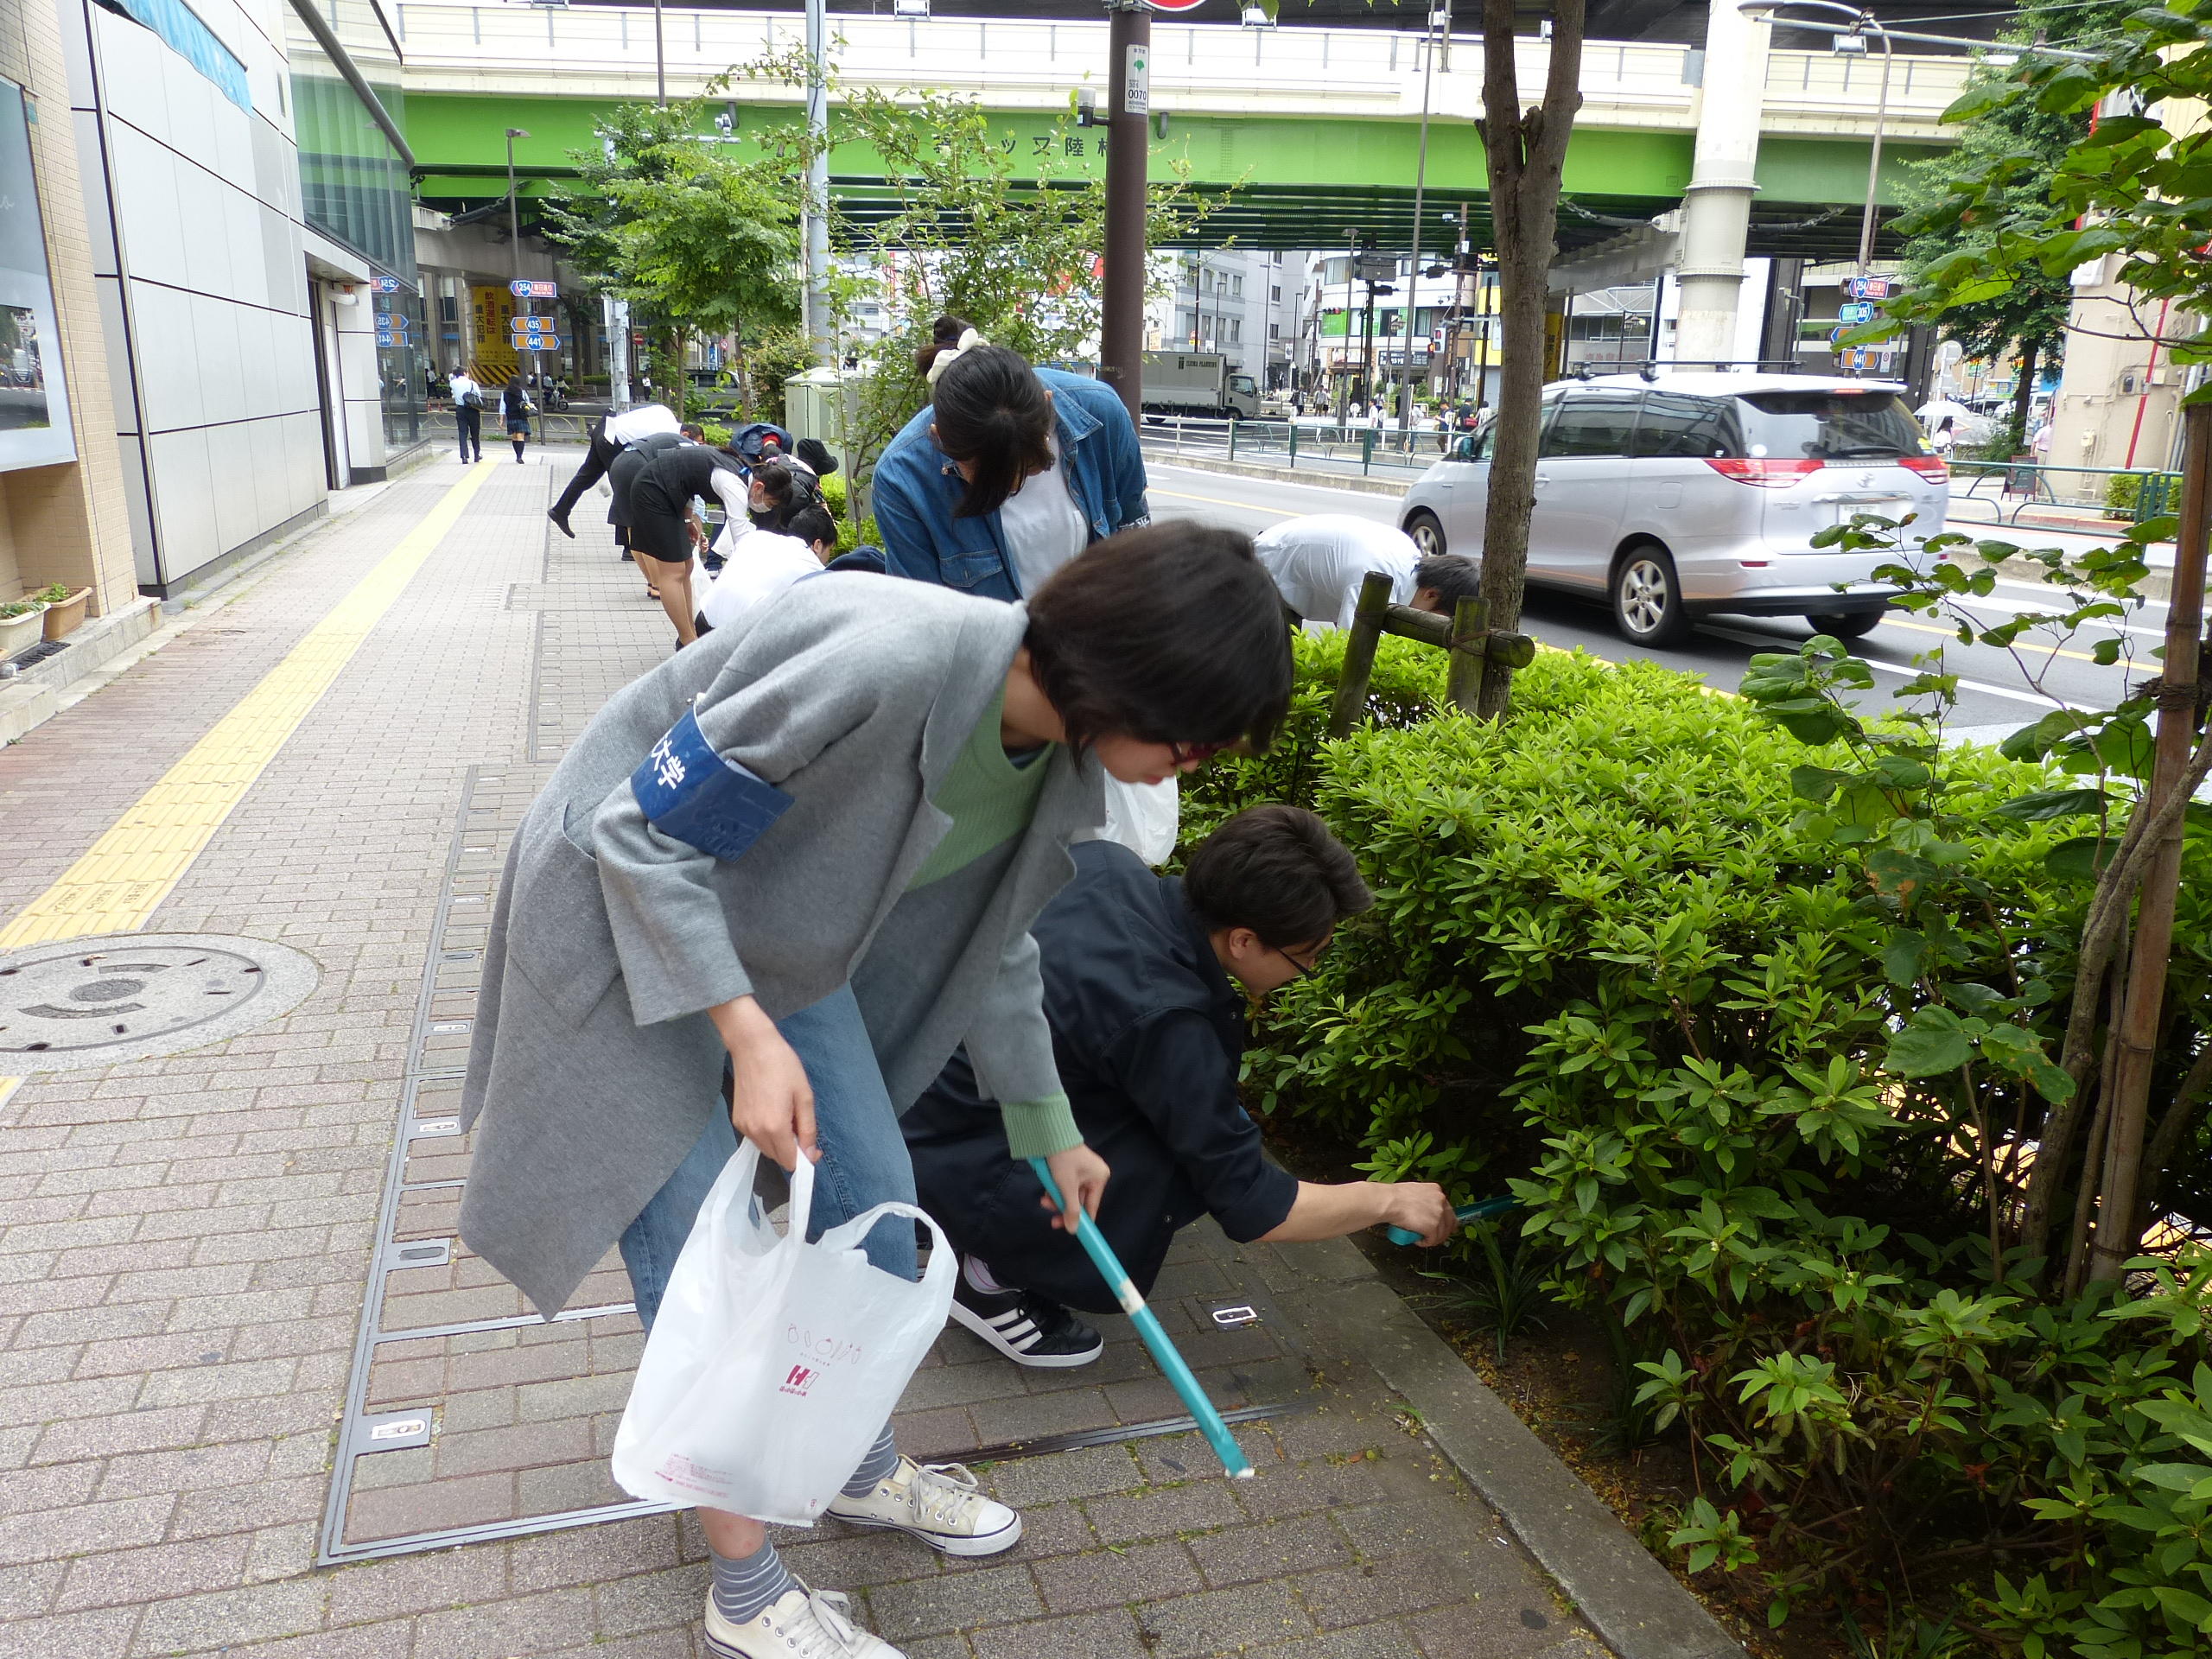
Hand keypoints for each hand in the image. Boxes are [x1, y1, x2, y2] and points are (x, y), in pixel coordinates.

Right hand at [710, 997, 816, 1171]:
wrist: (752, 1047)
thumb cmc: (783, 1067)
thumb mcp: (804, 1096)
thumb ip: (808, 1129)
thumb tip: (809, 1155)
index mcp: (775, 1127)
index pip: (790, 1161)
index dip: (805, 1158)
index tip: (813, 1146)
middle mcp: (756, 1132)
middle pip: (777, 1157)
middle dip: (792, 1149)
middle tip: (800, 1124)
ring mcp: (743, 1127)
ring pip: (766, 1148)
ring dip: (779, 1142)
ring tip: (786, 1114)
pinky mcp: (736, 1120)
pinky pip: (756, 1137)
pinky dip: (767, 1133)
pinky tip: (772, 1111)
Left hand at [1038, 1144, 1109, 1233]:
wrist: (1050, 1135)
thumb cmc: (1063, 1160)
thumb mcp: (1067, 1187)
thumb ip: (1071, 1209)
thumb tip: (1073, 1230)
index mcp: (1099, 1178)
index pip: (1092, 1206)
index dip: (1083, 1221)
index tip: (1074, 1232)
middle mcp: (1093, 1175)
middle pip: (1079, 1201)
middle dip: (1063, 1208)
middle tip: (1052, 1221)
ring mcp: (1082, 1171)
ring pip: (1069, 1194)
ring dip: (1057, 1200)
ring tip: (1044, 1201)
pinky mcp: (1070, 1168)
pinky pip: (1065, 1186)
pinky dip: (1056, 1190)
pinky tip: (1046, 1192)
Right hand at [1383, 1182, 1455, 1246]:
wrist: (1389, 1202)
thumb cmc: (1395, 1197)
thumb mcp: (1415, 1191)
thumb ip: (1424, 1199)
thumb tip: (1424, 1210)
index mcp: (1436, 1190)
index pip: (1448, 1208)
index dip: (1445, 1220)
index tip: (1444, 1226)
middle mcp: (1441, 1201)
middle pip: (1450, 1221)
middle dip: (1443, 1232)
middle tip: (1434, 1236)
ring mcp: (1438, 1214)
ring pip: (1442, 1233)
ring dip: (1433, 1238)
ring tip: (1422, 1238)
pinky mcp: (1433, 1227)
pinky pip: (1433, 1240)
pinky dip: (1426, 1243)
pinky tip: (1418, 1240)